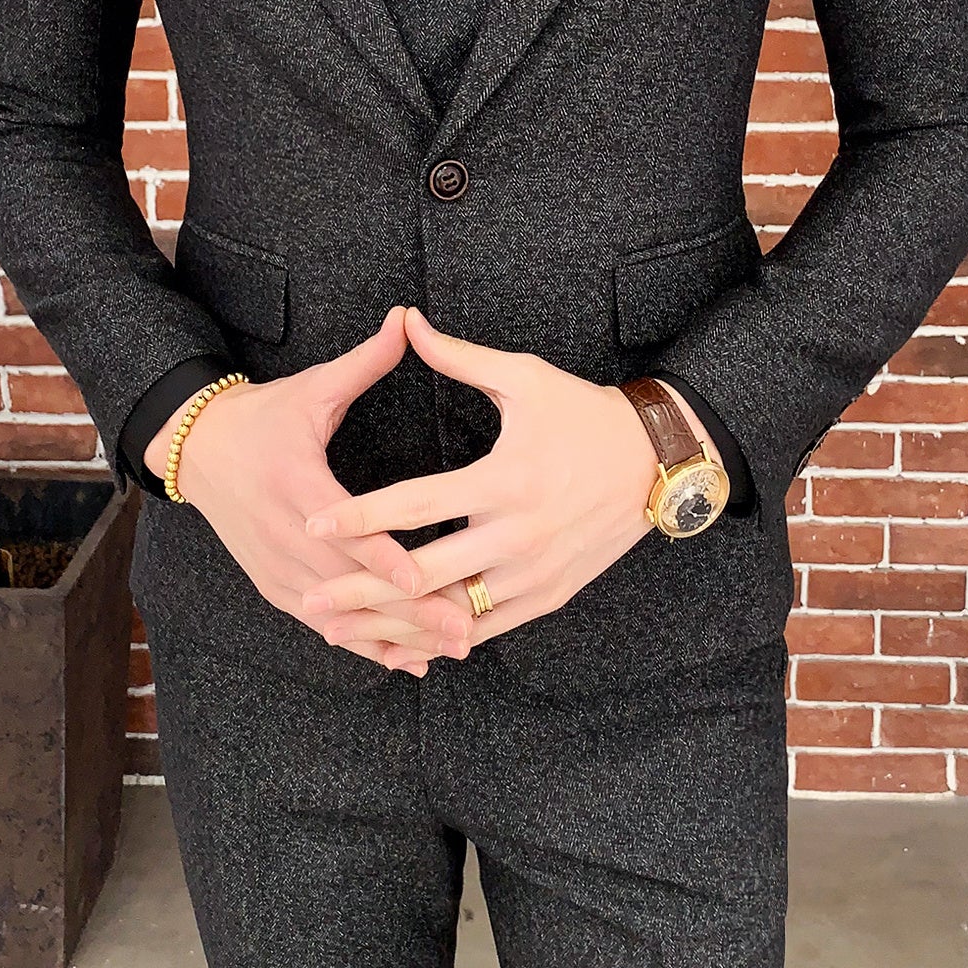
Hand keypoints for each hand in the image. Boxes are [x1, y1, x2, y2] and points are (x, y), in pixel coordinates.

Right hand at [149, 307, 471, 675]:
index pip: (343, 527)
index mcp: (294, 483)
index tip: (423, 576)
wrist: (198, 450)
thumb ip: (364, 362)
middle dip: (406, 610)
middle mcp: (282, 533)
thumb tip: (406, 318)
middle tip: (462, 627)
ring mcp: (276, 566)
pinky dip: (363, 644)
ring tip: (448, 649)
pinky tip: (407, 660)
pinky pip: (321, 624)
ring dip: (392, 635)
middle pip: (348, 583)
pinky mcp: (274, 586)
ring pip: (338, 613)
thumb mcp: (312, 389)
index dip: (382, 555)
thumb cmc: (266, 415)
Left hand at [303, 307, 685, 644]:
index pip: (416, 503)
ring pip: (451, 613)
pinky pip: (487, 628)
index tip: (314, 524)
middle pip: (424, 572)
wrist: (656, 463)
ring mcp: (535, 573)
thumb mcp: (525, 377)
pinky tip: (402, 645)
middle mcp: (518, 534)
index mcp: (504, 479)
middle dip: (361, 591)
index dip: (361, 517)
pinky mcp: (549, 595)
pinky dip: (442, 639)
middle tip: (311, 599)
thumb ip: (459, 358)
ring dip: (392, 625)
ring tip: (339, 631)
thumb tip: (408, 322)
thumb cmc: (584, 414)